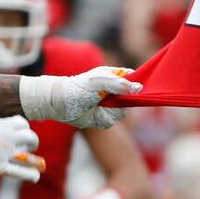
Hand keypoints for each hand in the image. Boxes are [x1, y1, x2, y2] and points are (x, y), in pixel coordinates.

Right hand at [0, 102, 43, 180]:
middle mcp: (9, 138)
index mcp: (4, 125)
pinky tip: (36, 177)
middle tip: (31, 145)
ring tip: (36, 163)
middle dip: (32, 141)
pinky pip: (20, 172)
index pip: (23, 124)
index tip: (20, 131)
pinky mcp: (0, 167)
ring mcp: (6, 153)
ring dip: (33, 159)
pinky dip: (30, 174)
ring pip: (28, 155)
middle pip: (30, 137)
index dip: (23, 127)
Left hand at [19, 66, 141, 128]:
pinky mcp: (104, 117)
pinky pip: (112, 121)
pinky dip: (103, 119)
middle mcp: (114, 91)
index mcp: (114, 77)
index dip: (138, 84)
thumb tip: (138, 88)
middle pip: (133, 99)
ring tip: (97, 106)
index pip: (134, 78)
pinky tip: (94, 114)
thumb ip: (119, 84)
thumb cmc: (78, 87)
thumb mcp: (99, 82)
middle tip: (109, 99)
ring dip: (110, 111)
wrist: (61, 104)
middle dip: (123, 102)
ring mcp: (110, 105)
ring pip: (123, 112)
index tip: (138, 90)